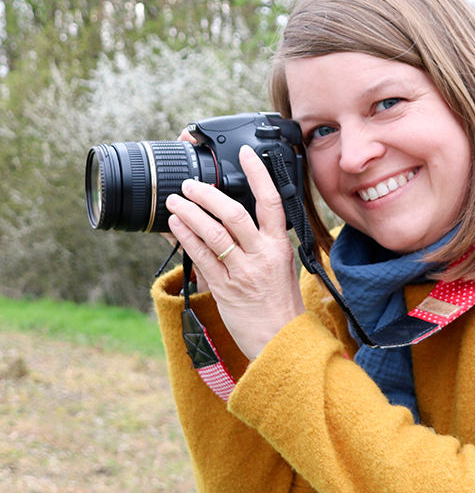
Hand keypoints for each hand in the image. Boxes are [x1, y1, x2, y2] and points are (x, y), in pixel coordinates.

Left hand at [165, 144, 305, 359]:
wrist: (280, 340)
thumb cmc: (279, 302)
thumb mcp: (281, 266)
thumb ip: (262, 242)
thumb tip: (236, 218)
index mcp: (279, 245)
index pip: (271, 201)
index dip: (258, 174)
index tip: (245, 153)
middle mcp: (263, 255)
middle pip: (234, 213)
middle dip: (208, 194)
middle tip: (190, 184)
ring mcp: (244, 272)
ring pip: (213, 233)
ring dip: (190, 212)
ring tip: (175, 200)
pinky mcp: (225, 289)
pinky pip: (202, 257)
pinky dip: (186, 237)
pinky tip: (175, 225)